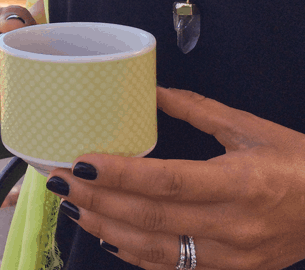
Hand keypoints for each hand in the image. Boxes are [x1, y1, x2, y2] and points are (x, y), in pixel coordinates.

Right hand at [0, 5, 36, 123]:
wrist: (1, 42)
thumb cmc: (9, 27)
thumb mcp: (13, 14)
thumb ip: (15, 16)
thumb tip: (11, 27)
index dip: (10, 59)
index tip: (31, 61)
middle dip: (12, 92)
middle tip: (36, 88)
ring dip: (10, 103)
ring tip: (27, 90)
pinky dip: (3, 111)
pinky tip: (15, 96)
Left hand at [46, 87, 304, 269]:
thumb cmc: (295, 162)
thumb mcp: (249, 128)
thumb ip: (196, 109)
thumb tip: (149, 90)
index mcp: (240, 182)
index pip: (168, 181)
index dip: (121, 174)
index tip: (82, 163)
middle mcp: (233, 225)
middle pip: (153, 217)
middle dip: (99, 201)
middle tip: (60, 183)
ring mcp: (231, 256)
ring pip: (157, 249)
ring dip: (108, 229)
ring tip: (73, 209)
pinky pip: (174, 268)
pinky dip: (135, 255)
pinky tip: (107, 237)